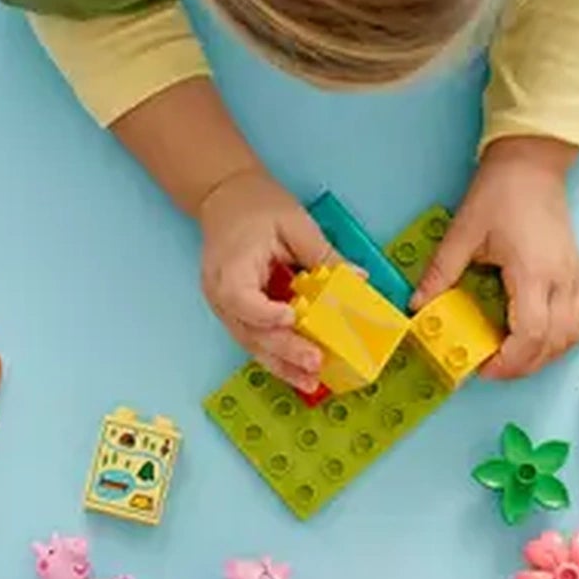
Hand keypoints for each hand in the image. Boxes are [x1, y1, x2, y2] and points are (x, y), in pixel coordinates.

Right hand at [197, 167, 332, 391]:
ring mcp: (224, 307)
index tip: (291, 317)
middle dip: (283, 351)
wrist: (224, 197)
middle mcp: (220, 293)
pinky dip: (277, 357)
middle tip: (315, 363)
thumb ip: (323, 255)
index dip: (266, 313)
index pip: (241, 299)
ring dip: (281, 365)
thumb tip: (358, 278)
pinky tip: (300, 372)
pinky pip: (255, 339)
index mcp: (231, 267)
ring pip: (251, 343)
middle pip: (249, 331)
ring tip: (310, 382)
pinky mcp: (235, 313)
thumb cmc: (255, 205)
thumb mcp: (294, 223)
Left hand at [413, 135, 578, 381]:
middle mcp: (561, 279)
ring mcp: (575, 276)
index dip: (509, 361)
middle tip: (495, 367)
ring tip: (519, 355)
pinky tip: (555, 335)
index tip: (486, 367)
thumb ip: (442, 271)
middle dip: (524, 365)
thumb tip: (418, 305)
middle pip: (554, 343)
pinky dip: (574, 332)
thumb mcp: (463, 232)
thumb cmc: (500, 193)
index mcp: (532, 273)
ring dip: (549, 353)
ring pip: (575, 333)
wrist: (531, 164)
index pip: (531, 335)